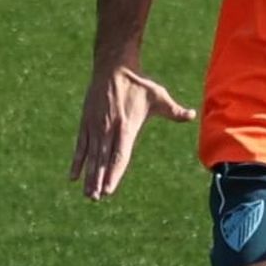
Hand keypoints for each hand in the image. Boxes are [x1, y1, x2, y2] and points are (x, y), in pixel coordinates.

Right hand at [70, 66, 195, 200]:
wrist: (113, 67)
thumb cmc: (138, 84)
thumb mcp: (158, 96)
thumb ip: (174, 111)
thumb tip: (192, 115)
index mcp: (126, 127)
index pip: (119, 156)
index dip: (113, 174)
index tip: (109, 190)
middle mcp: (108, 129)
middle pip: (102, 160)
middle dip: (99, 180)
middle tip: (95, 198)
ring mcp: (95, 126)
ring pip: (90, 156)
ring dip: (88, 175)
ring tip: (87, 194)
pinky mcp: (86, 122)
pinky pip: (80, 146)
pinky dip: (77, 161)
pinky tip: (73, 176)